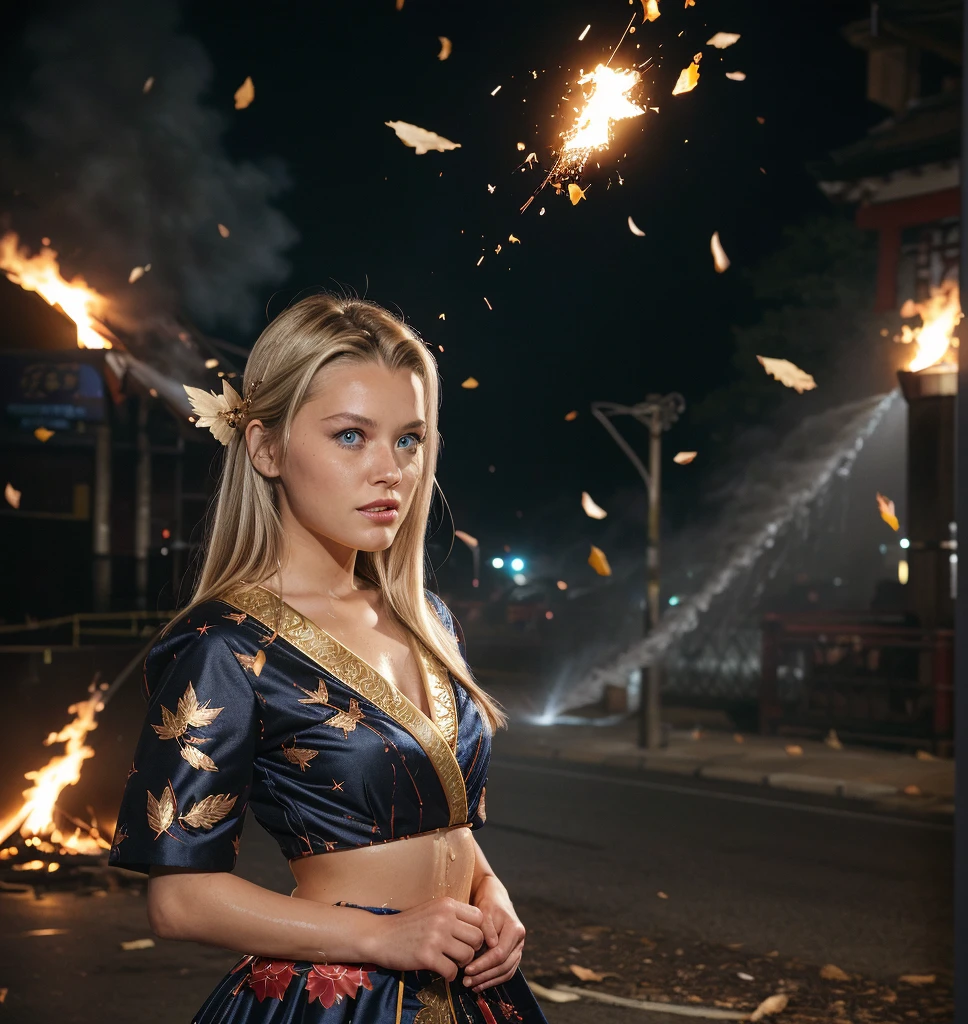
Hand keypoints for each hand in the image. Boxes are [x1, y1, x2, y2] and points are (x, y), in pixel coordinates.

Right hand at [368, 897, 483, 982]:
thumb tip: (479, 928)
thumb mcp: (432, 909)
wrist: (380, 935)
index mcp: (446, 904)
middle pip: (478, 938)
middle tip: (460, 954)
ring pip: (468, 955)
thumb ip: (453, 915)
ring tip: (451, 962)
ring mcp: (436, 937)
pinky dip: (450, 975)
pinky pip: (452, 971)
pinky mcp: (427, 956)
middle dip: (472, 949)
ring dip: (462, 963)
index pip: (480, 917)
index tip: (468, 940)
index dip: (478, 931)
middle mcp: (444, 918)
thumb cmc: (408, 924)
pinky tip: (442, 971)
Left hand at [461, 875, 525, 992]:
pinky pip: (505, 972)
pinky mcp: (512, 954)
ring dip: (488, 981)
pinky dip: (493, 980)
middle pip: (503, 966)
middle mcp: (519, 941)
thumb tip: (492, 945)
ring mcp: (517, 949)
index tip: (466, 970)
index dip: (483, 964)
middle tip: (466, 981)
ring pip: (505, 972)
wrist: (494, 897)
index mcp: (515, 930)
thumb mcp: (485, 910)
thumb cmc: (487, 903)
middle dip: (484, 976)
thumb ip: (487, 927)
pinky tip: (479, 984)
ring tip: (470, 985)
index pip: (499, 954)